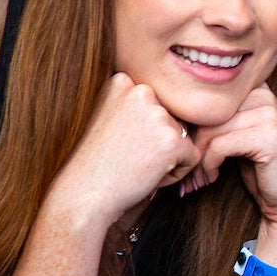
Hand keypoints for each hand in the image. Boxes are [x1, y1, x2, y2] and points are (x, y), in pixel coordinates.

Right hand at [46, 73, 202, 233]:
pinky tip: (147, 175)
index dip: (143, 129)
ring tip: (134, 164)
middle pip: (173, 118)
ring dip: (166, 156)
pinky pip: (192, 157)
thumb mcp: (111, 117)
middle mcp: (142, 91)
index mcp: (123, 81)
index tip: (118, 140)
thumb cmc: (97, 161)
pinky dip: (175, 172)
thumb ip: (138, 103)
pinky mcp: (174, 140)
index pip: (157, 103)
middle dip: (157, 142)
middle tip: (127, 155)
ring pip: (184, 137)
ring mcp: (158, 115)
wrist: (83, 195)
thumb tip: (179, 95)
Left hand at [181, 86, 276, 266]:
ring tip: (197, 178)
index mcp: (252, 88)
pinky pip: (219, 145)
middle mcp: (262, 94)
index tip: (181, 153)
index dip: (186, 125)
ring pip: (209, 130)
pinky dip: (209, 165)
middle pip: (203, 113)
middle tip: (186, 171)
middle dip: (189, 145)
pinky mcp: (268, 136)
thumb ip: (210, 118)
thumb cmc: (254, 167)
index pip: (202, 97)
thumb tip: (162, 112)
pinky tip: (212, 178)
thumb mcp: (230, 136)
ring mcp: (268, 113)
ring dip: (196, 159)